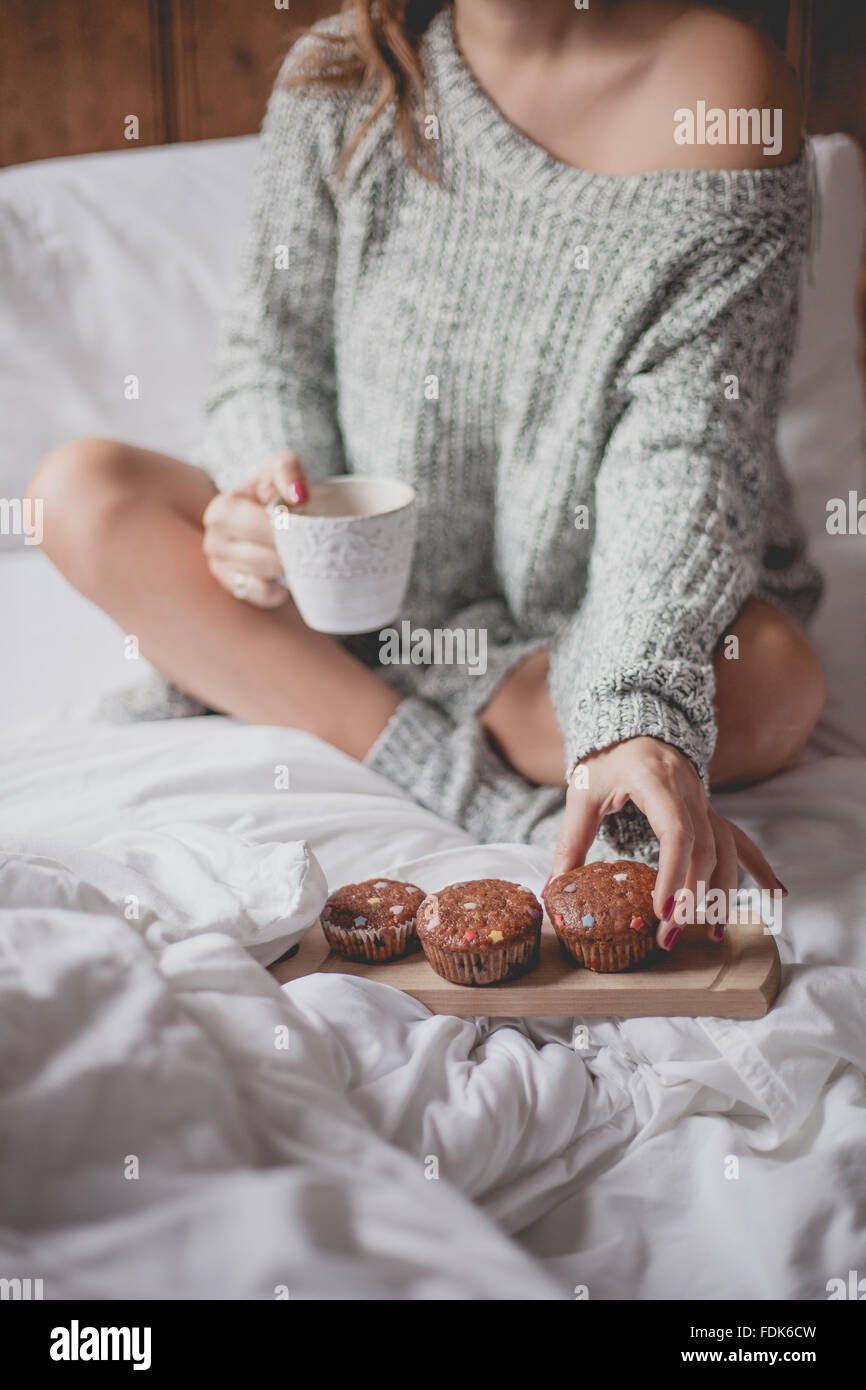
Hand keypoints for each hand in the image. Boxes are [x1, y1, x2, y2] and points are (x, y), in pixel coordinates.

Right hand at [202, 451, 309, 607]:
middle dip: (290, 550)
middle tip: (303, 541)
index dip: (289, 528)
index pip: (262, 527)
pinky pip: (264, 594)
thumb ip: (288, 471)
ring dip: (286, 566)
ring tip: (292, 552)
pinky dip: (280, 586)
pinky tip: (283, 573)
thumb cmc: (274, 491)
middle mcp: (214, 540)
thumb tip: (298, 496)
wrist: (265, 516)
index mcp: (222, 510)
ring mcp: (219, 567)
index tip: (302, 521)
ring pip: (266, 576)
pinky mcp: (232, 587)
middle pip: (267, 557)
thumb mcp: (279, 469)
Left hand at [549, 737, 785, 948]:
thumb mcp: (582, 793)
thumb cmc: (606, 759)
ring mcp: (705, 801)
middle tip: (669, 933)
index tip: (661, 910)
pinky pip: (740, 839)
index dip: (673, 873)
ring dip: (721, 893)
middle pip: (704, 848)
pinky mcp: (710, 812)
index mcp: (656, 780)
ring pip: (726, 849)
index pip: (677, 832)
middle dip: (691, 896)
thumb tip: (552, 888)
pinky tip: (778, 892)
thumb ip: (570, 840)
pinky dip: (759, 867)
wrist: (635, 729)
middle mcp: (690, 791)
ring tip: (714, 933)